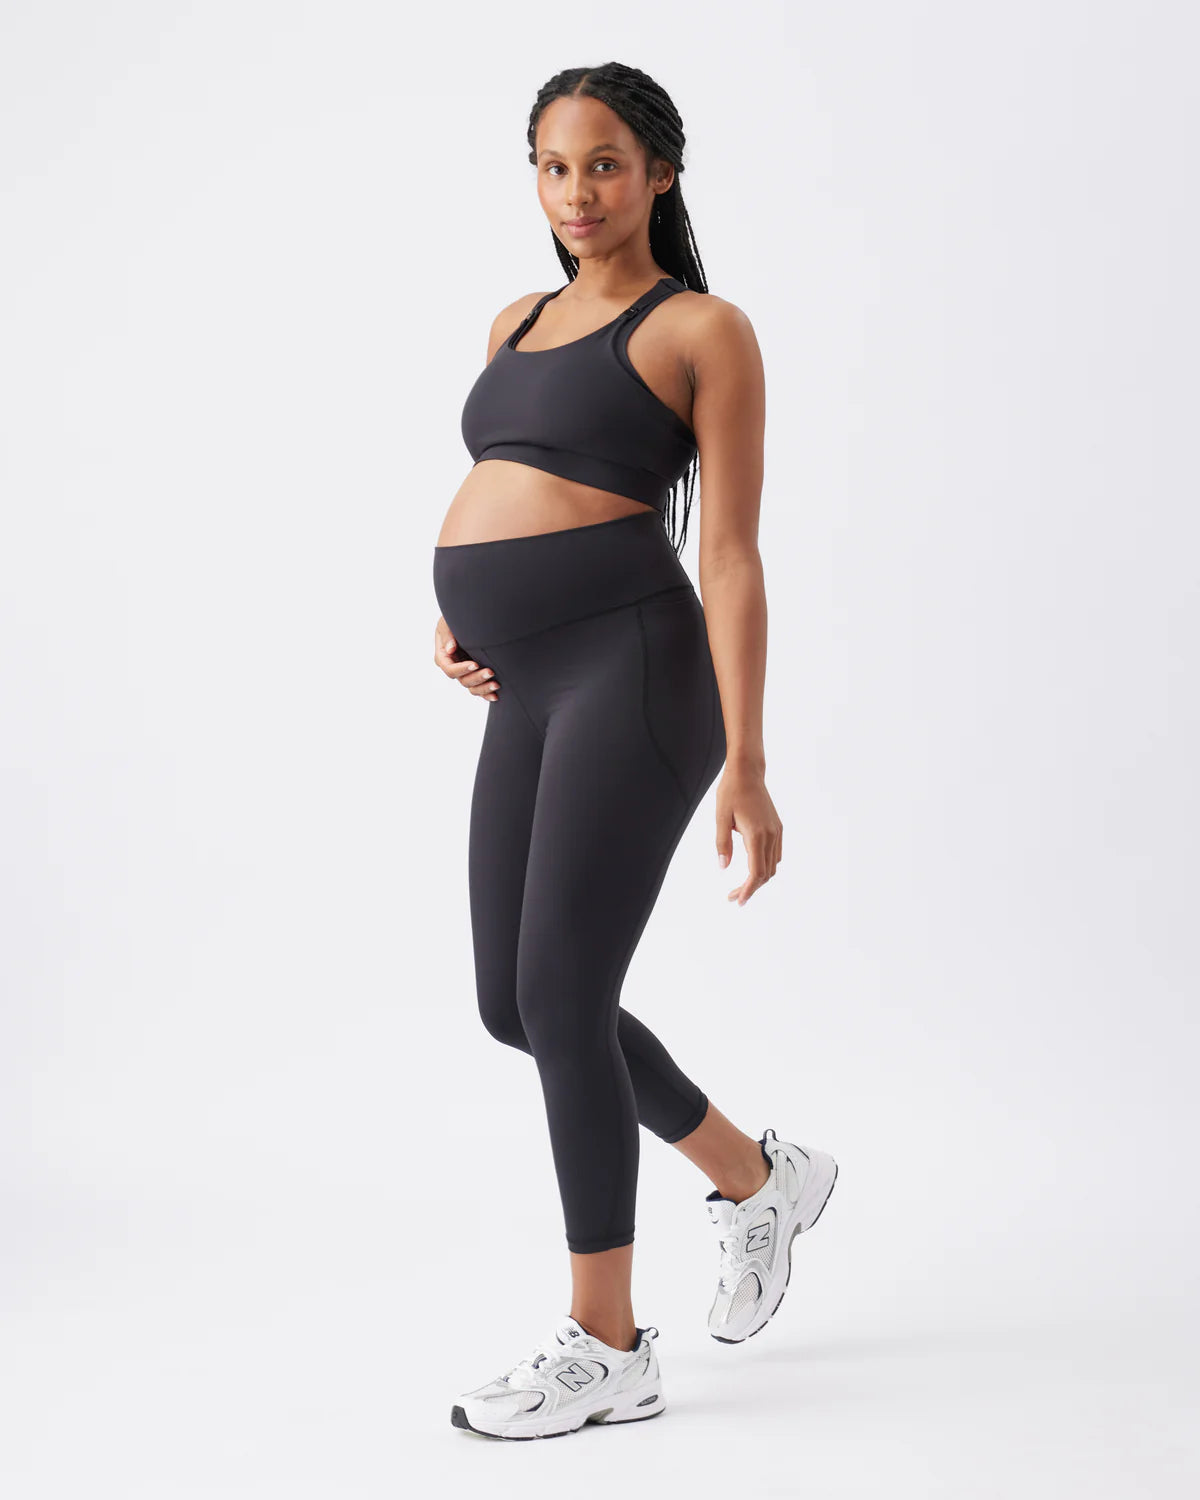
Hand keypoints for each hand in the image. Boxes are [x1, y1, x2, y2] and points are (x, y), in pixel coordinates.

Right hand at [433, 616, 498, 700]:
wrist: (469, 619)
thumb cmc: (455, 618)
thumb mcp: (447, 623)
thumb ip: (448, 635)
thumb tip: (449, 650)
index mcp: (444, 657)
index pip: (450, 669)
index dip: (462, 669)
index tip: (475, 664)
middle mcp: (454, 667)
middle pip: (463, 680)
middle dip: (477, 678)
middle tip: (491, 672)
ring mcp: (465, 673)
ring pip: (472, 687)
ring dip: (484, 688)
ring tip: (497, 685)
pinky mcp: (475, 675)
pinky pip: (479, 689)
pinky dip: (487, 694)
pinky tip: (496, 696)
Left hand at [715, 765, 781, 904]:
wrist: (748, 772)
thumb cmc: (731, 792)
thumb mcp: (720, 818)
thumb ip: (722, 844)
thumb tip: (723, 867)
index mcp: (756, 834)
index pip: (756, 872)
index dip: (748, 890)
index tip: (737, 900)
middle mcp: (770, 835)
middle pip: (765, 873)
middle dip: (750, 888)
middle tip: (732, 896)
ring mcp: (776, 831)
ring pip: (773, 866)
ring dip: (759, 879)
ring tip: (741, 886)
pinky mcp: (777, 827)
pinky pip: (775, 854)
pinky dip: (766, 866)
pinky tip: (752, 868)